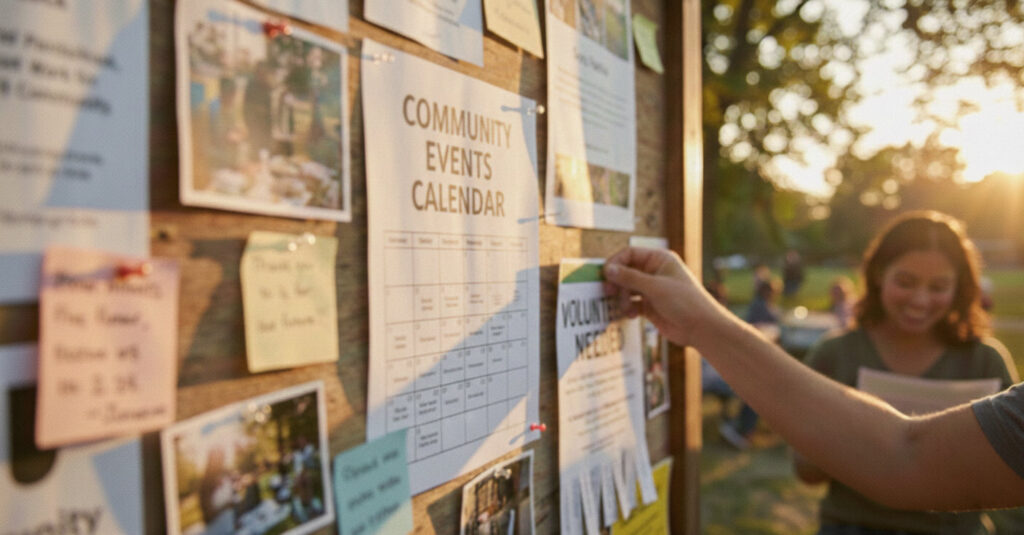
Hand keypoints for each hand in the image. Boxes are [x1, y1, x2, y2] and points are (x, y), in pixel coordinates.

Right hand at [602, 246, 719, 346]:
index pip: (630, 253)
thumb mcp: (655, 287)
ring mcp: (652, 289)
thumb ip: (630, 277)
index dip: (616, 263)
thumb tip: (608, 269)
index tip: (605, 274)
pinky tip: (631, 315)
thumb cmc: (684, 301)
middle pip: (626, 271)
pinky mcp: (650, 306)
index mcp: (659, 259)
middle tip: (608, 292)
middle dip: (617, 282)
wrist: (702, 328)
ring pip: (627, 288)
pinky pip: (632, 303)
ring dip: (622, 298)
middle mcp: (655, 272)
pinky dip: (628, 308)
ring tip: (625, 308)